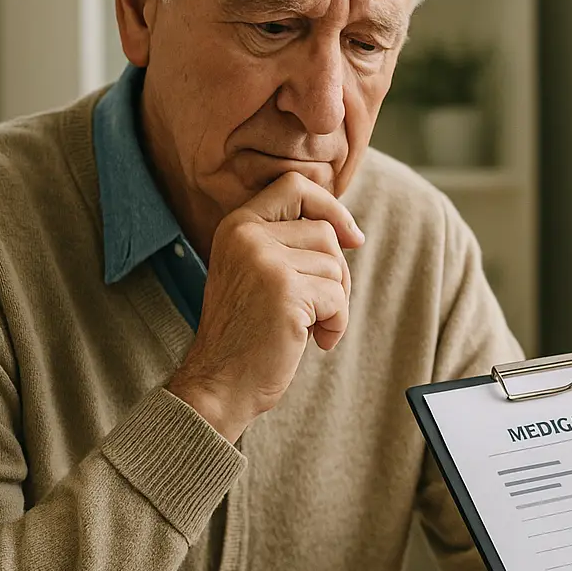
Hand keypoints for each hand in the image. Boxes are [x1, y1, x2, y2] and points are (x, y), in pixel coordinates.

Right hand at [167, 172, 364, 441]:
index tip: (351, 237)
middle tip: (319, 307)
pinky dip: (336, 324)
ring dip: (334, 303)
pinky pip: (337, 298)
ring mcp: (265, 261)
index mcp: (237, 226)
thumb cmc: (246, 334)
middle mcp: (248, 236)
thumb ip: (287, 245)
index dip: (330, 206)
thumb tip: (349, 233)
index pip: (294, 186)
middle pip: (325, 232)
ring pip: (335, 267)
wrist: (220, 384)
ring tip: (307, 326)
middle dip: (336, 273)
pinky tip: (315, 341)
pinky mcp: (286, 291)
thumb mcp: (256, 274)